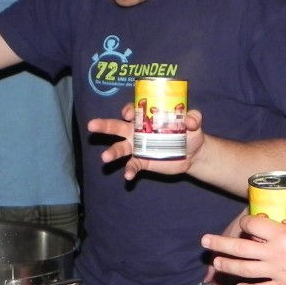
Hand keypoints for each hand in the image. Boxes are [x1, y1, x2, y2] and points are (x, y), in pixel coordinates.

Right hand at [88, 105, 204, 180]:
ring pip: (119, 148)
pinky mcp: (142, 162)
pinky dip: (129, 170)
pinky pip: (132, 165)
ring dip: (111, 152)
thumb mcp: (194, 122)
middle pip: (116, 126)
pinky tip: (128, 175)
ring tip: (105, 158)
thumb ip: (193, 118)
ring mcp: (138, 148)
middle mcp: (137, 131)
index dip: (128, 110)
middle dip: (103, 125)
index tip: (129, 114)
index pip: (132, 110)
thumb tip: (191, 120)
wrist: (193, 154)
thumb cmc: (190, 132)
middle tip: (91, 125)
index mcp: (146, 117)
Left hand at [199, 206, 285, 284]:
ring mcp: (278, 273)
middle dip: (219, 243)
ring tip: (215, 263)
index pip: (252, 225)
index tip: (245, 222)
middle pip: (239, 248)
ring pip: (244, 270)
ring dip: (227, 266)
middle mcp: (275, 254)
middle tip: (205, 240)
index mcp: (283, 234)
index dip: (245, 222)